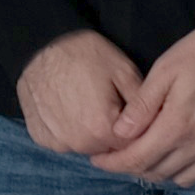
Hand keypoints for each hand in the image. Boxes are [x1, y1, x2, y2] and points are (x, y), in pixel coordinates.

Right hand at [13, 30, 143, 159]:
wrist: (39, 44)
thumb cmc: (84, 54)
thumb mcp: (124, 71)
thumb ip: (143, 105)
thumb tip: (155, 126)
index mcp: (102, 129)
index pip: (132, 147)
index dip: (137, 131)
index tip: (131, 112)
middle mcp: (78, 143)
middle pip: (108, 150)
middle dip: (114, 134)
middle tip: (108, 105)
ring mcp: (56, 142)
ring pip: (85, 147)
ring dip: (91, 135)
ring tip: (87, 105)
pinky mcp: (39, 137)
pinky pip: (63, 142)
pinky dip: (68, 132)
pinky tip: (68, 109)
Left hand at [99, 27, 194, 184]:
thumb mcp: (166, 70)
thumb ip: (142, 105)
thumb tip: (120, 132)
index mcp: (178, 127)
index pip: (137, 160)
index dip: (113, 164)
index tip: (99, 160)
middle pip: (157, 173)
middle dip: (134, 168)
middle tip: (121, 155)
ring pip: (183, 179)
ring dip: (161, 172)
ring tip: (150, 155)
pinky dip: (189, 169)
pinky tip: (182, 153)